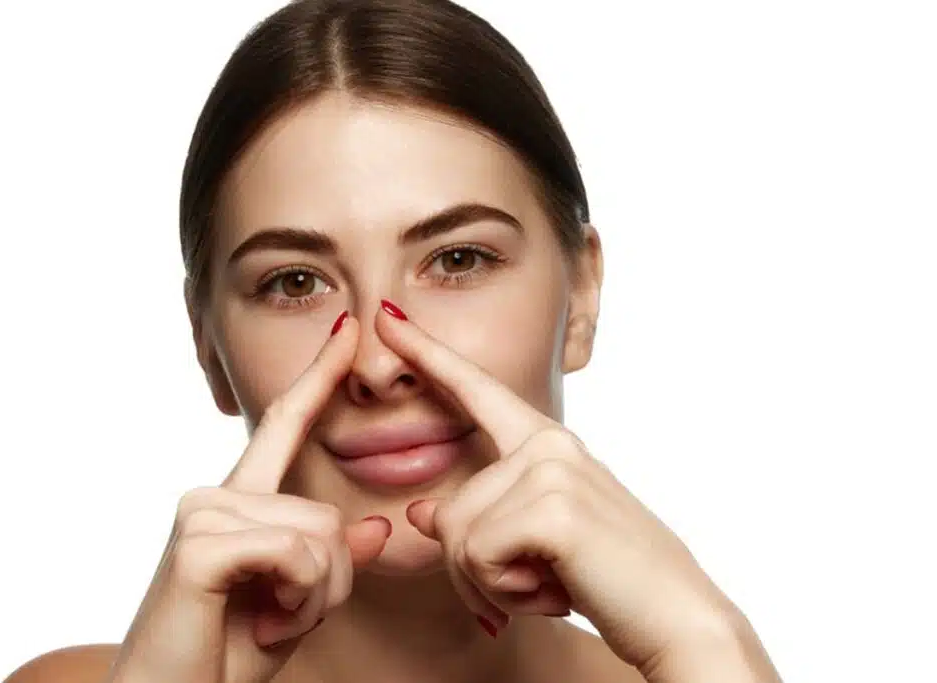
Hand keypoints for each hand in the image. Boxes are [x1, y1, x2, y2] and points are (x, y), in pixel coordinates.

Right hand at [108, 316, 391, 682]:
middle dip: (330, 581)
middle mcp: (217, 494)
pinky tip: (262, 621)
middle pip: (328, 515)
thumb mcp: (297, 603)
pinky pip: (294, 554)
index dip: (319, 376)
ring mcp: (204, 511)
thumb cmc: (227, 652)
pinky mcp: (199, 540)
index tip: (347, 331)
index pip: (285, 425)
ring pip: (319, 536)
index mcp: (240, 502)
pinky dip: (297, 599)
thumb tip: (375, 527)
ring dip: (313, 597)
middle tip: (284, 615)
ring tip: (268, 620)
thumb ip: (331, 562)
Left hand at [375, 302, 764, 676]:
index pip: (475, 390)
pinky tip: (555, 590)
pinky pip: (476, 557)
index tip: (386, 314)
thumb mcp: (535, 543)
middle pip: (449, 512)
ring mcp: (551, 467)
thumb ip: (481, 518)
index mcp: (546, 443)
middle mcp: (547, 443)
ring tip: (552, 583)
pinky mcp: (551, 506)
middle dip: (475, 570)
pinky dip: (505, 593)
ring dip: (493, 586)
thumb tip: (422, 512)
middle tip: (537, 582)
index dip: (426, 353)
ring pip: (456, 538)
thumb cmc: (612, 581)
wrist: (680, 621)